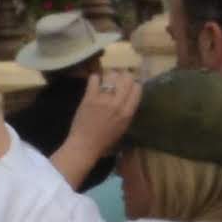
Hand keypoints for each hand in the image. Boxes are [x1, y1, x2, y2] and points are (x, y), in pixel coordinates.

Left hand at [55, 60, 142, 186]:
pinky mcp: (89, 97)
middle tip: (119, 78)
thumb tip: (129, 97)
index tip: (129, 85)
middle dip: (124, 76)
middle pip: (127, 78)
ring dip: (110, 76)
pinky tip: (95, 82)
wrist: (85, 145)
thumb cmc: (105, 140)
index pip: (137, 88)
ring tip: (107, 80)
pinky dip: (95, 78)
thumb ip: (127, 111)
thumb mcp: (123, 127)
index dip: (134, 84)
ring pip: (112, 76)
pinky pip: (94, 79)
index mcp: (127, 112)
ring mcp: (103, 99)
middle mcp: (117, 103)